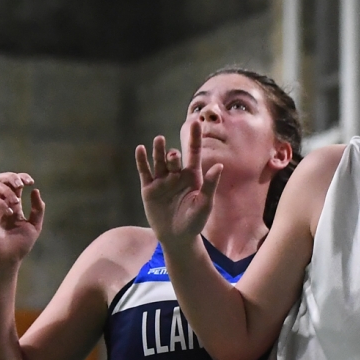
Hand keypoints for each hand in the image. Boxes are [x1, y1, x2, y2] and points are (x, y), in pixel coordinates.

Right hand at [0, 172, 45, 265]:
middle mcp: (3, 203)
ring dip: (7, 190)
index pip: (15, 184)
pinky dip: (1, 203)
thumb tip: (35, 190)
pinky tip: (9, 213)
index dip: (22, 177)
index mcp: (14, 204)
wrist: (8, 259)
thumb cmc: (20, 244)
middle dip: (12, 177)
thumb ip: (37, 209)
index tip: (31, 182)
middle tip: (21, 185)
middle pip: (2, 179)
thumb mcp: (34, 225)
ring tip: (16, 202)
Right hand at [135, 122, 222, 249]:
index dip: (195, 138)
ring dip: (159, 151)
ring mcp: (162, 181)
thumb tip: (219, 165)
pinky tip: (140, 149)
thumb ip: (210, 185)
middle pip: (174, 159)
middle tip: (174, 156)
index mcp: (192, 177)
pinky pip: (145, 172)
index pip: (193, 153)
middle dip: (173, 156)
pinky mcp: (149, 189)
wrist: (177, 238)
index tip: (196, 121)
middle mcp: (176, 176)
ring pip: (159, 162)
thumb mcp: (205, 204)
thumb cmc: (195, 222)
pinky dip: (142, 161)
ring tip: (159, 141)